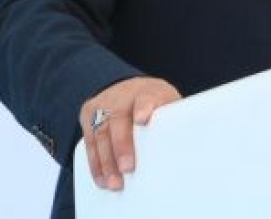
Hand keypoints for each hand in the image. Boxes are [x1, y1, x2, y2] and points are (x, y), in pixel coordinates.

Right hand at [80, 76, 181, 190]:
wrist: (127, 88)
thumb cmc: (153, 101)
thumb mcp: (166, 102)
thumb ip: (171, 119)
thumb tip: (183, 146)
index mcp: (146, 92)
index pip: (146, 97)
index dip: (144, 108)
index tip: (142, 119)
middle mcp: (121, 96)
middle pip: (118, 120)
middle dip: (121, 146)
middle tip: (127, 169)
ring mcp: (102, 104)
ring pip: (100, 134)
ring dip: (106, 162)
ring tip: (115, 183)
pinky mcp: (88, 115)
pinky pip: (89, 142)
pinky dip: (95, 164)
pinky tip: (103, 179)